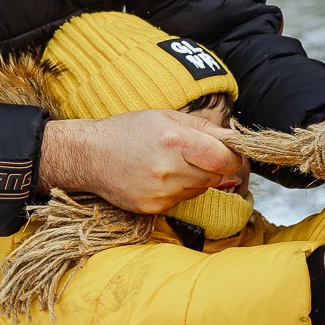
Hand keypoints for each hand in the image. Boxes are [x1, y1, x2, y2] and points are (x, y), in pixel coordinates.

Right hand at [39, 111, 239, 213]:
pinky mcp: (153, 208)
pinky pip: (182, 201)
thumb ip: (205, 128)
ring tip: (172, 164)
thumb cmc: (129, 131)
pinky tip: (159, 177)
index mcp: (176, 140)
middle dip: (214, 167)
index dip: (232, 157)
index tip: (227, 152)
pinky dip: (178, 191)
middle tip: (196, 156)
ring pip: (200, 190)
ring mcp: (161, 192)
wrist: (89, 155)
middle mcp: (170, 169)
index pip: (224, 159)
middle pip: (216, 176)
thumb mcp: (167, 116)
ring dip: (196, 179)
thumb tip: (235, 139)